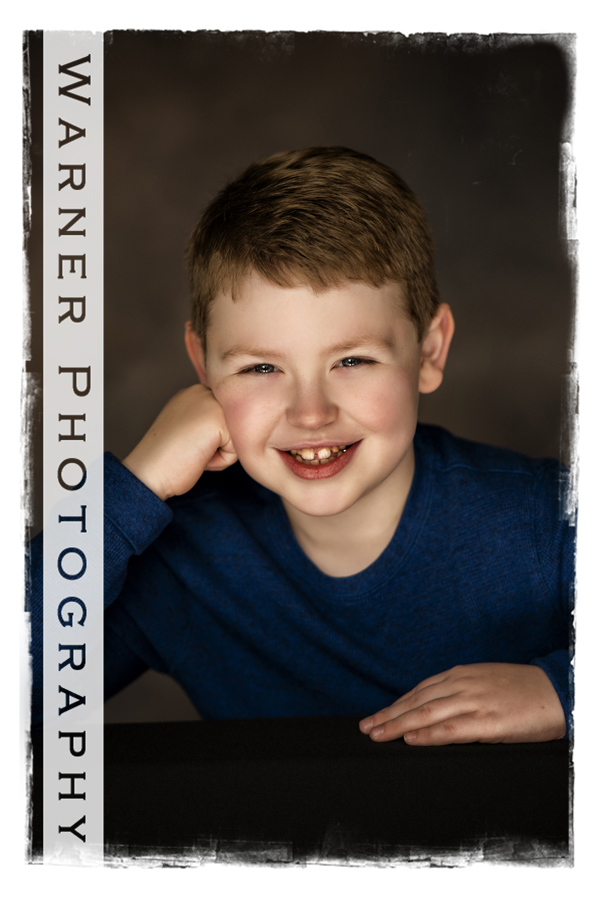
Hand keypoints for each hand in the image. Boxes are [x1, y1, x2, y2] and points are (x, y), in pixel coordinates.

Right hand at [122, 384, 237, 500]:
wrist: (149, 471)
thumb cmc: (167, 457)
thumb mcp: (187, 428)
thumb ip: (207, 421)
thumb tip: (235, 428)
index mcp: (195, 392)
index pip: (225, 420)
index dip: (210, 440)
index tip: (186, 443)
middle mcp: (203, 391)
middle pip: (234, 427)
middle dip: (217, 445)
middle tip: (189, 448)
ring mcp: (211, 402)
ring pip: (237, 438)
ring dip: (219, 453)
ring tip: (193, 452)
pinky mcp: (219, 419)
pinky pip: (236, 450)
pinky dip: (220, 462)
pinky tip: (198, 456)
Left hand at [359, 663, 565, 744]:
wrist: (558, 692)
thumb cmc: (522, 690)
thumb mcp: (485, 682)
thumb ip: (460, 691)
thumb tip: (436, 706)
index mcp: (461, 675)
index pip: (419, 691)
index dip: (396, 704)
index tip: (377, 716)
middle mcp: (462, 685)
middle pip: (417, 702)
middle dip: (388, 715)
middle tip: (365, 728)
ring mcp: (474, 702)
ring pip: (427, 715)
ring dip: (398, 726)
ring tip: (378, 735)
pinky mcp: (488, 722)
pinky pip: (451, 729)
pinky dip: (428, 734)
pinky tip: (410, 740)